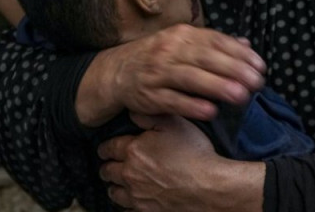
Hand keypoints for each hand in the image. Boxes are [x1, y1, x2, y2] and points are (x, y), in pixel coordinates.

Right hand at [78, 25, 265, 125]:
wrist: (117, 71)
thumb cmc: (158, 57)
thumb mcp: (184, 44)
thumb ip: (214, 45)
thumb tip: (246, 45)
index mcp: (182, 35)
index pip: (216, 41)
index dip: (240, 53)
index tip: (260, 66)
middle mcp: (170, 50)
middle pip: (206, 58)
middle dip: (235, 70)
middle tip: (257, 83)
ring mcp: (158, 73)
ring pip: (191, 78)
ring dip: (218, 87)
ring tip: (242, 96)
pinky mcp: (149, 96)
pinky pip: (172, 100)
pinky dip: (192, 106)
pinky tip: (211, 111)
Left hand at [99, 114, 264, 211]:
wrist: (209, 186)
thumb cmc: (194, 154)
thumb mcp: (174, 124)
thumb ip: (149, 116)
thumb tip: (132, 112)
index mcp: (133, 151)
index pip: (108, 148)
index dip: (105, 148)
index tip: (106, 149)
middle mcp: (130, 174)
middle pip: (107, 172)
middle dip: (108, 167)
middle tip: (110, 166)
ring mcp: (137, 195)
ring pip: (114, 193)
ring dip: (115, 187)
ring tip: (119, 184)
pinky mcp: (145, 211)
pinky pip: (126, 210)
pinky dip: (127, 206)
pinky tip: (133, 201)